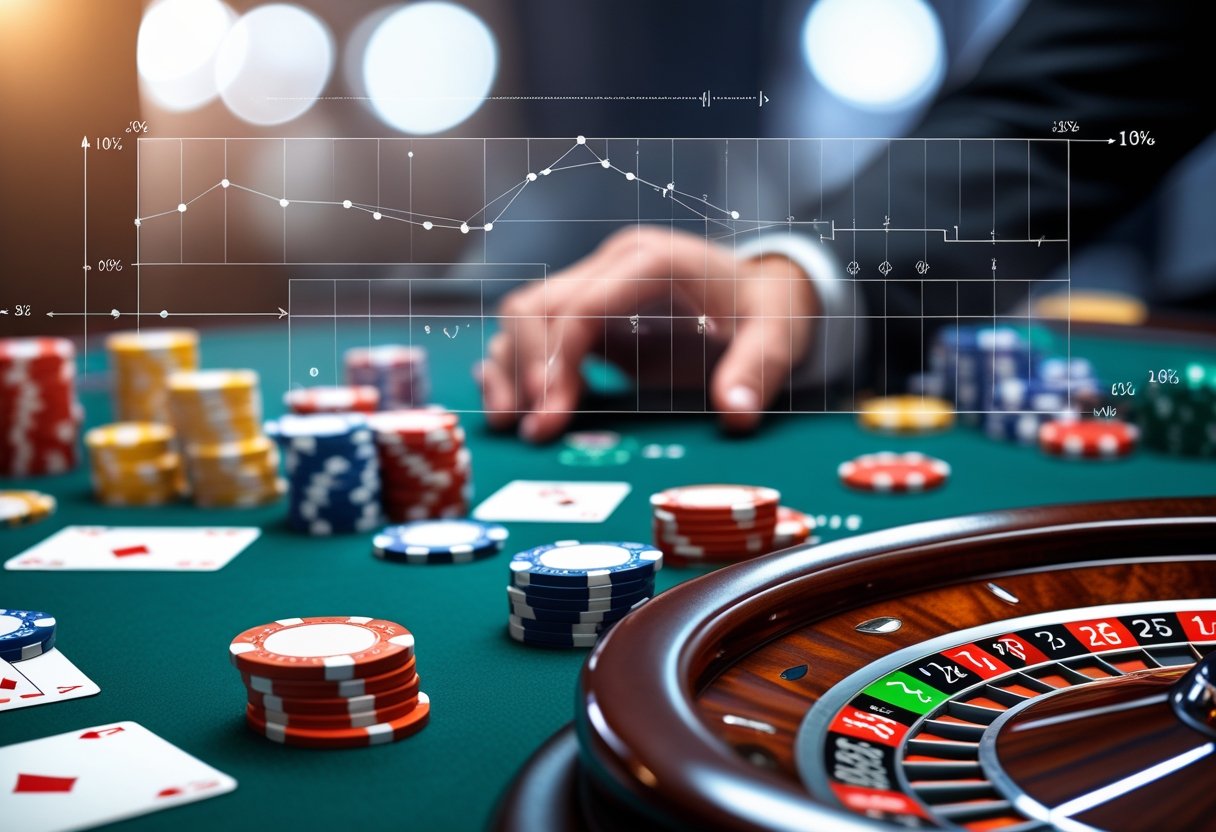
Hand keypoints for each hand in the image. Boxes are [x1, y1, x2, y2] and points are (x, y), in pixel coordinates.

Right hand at [476, 226, 818, 441]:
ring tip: (515, 427)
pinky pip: (535, 330)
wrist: (764, 290)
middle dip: (528, 369)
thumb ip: (756, 371)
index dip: (556, 358)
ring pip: (524, 316)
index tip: (551, 413)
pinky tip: (515, 407)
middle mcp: (613, 265)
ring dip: (511, 370)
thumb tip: (735, 414)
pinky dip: (518, 366)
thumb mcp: (776, 337)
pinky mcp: (588, 310)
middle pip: (537, 305)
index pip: (581, 305)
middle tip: (538, 432)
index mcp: (652, 262)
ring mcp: (596, 284)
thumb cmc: (767, 311)